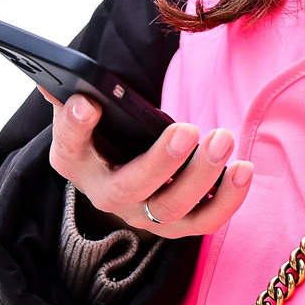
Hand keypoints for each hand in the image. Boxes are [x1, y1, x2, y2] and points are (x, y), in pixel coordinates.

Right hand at [45, 94, 253, 238]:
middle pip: (130, 186)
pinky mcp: (176, 224)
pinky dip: (227, 199)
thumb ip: (75, 94)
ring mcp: (141, 214)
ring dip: (202, 175)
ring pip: (171, 208)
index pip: (68, 145)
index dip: (74, 126)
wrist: (122, 167)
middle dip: (162, 160)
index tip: (87, 103)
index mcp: (75, 160)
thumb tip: (61, 80)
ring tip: (223, 139)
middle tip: (188, 130)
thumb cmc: (104, 128)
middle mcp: (105, 194)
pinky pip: (204, 221)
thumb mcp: (85, 107)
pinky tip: (243, 169)